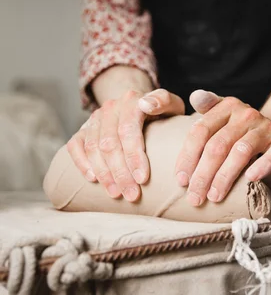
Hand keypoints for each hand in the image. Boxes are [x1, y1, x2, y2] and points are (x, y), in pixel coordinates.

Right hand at [67, 89, 184, 201]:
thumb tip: (147, 105)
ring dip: (104, 173)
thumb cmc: (161, 112)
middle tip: (131, 194)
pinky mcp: (84, 128)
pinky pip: (75, 145)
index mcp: (131, 100)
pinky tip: (93, 179)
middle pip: (110, 143)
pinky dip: (81, 163)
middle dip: (120, 172)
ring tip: (116, 193)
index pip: (128, 129)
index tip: (142, 179)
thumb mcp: (171, 104)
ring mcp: (95, 117)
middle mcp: (111, 107)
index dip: (134, 155)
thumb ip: (163, 101)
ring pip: (93, 147)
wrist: (141, 105)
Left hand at [175, 91, 270, 206]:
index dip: (188, 156)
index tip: (181, 180)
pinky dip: (262, 167)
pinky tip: (250, 179)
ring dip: (224, 177)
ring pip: (240, 152)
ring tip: (214, 196)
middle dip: (203, 174)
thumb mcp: (224, 115)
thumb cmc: (243, 131)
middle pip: (217, 145)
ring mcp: (266, 128)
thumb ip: (206, 108)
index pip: (201, 130)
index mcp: (227, 107)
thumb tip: (194, 96)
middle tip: (194, 197)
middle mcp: (246, 115)